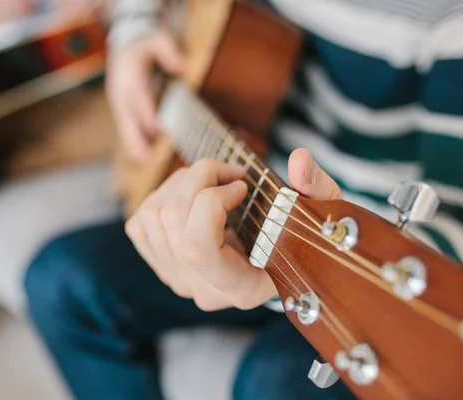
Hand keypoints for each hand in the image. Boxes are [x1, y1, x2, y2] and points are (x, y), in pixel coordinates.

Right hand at [107, 30, 183, 161]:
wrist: (126, 37)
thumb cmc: (146, 39)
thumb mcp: (158, 36)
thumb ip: (168, 50)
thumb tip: (180, 66)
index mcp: (130, 71)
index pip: (138, 93)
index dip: (146, 111)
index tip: (156, 128)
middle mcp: (120, 87)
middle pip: (127, 114)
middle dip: (135, 135)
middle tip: (144, 156)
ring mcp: (118, 97)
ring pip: (124, 123)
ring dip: (131, 142)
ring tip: (141, 160)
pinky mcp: (120, 105)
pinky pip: (125, 124)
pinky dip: (131, 140)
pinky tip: (139, 156)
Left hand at [126, 148, 341, 310]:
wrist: (282, 264)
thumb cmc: (304, 241)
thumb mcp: (322, 216)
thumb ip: (316, 188)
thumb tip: (299, 160)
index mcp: (239, 288)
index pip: (198, 248)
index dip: (212, 202)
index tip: (243, 185)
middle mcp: (201, 289)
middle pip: (171, 221)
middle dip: (199, 177)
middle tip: (230, 170)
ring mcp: (176, 279)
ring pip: (153, 214)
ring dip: (182, 182)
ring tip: (215, 179)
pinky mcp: (159, 264)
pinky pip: (141, 221)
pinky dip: (163, 195)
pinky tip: (193, 195)